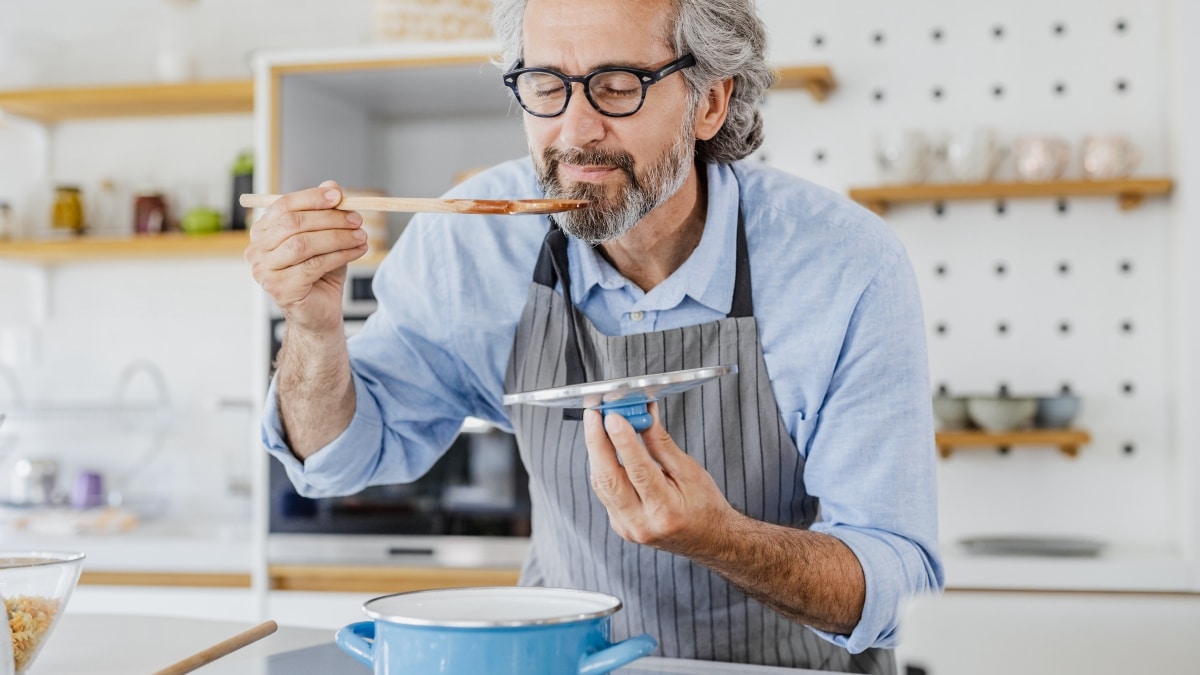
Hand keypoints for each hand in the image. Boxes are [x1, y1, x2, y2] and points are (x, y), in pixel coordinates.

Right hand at [244, 180, 368, 333]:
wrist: (319, 313)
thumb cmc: (319, 275)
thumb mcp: (325, 239)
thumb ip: (325, 214)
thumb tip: (331, 186)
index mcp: (263, 232)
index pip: (284, 206)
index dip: (311, 198)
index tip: (339, 195)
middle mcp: (257, 250)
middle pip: (293, 224)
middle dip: (329, 219)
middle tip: (357, 219)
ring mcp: (265, 271)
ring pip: (303, 244)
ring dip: (337, 237)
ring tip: (361, 236)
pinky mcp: (280, 289)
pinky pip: (314, 265)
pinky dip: (340, 255)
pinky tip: (358, 251)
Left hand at [584, 403, 738, 556]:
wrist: (708, 540)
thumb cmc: (705, 506)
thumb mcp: (690, 472)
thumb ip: (662, 444)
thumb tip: (644, 415)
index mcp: (666, 511)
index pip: (639, 470)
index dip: (623, 440)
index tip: (613, 416)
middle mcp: (642, 523)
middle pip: (609, 479)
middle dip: (597, 442)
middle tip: (593, 415)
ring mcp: (627, 528)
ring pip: (601, 485)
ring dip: (596, 452)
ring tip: (595, 424)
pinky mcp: (620, 526)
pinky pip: (604, 493)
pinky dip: (602, 467)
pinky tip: (603, 448)